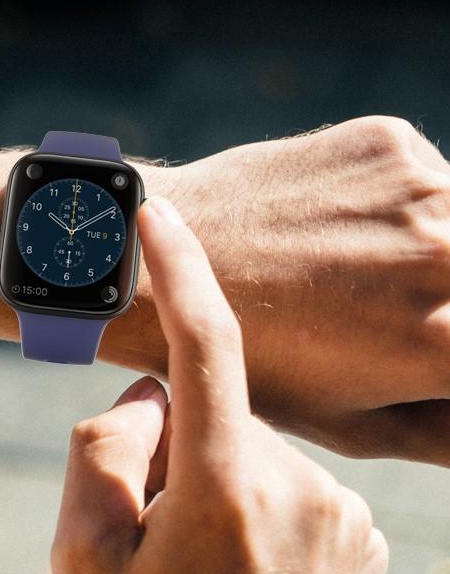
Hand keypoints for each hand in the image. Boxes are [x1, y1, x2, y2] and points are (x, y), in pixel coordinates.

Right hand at [53, 197, 387, 573]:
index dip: (180, 270)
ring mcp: (346, 521)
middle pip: (210, 415)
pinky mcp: (365, 546)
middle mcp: (304, 491)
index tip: (158, 214)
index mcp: (227, 490)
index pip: (208, 346)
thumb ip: (104, 449)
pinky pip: (287, 486)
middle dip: (165, 447)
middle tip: (140, 535)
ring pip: (248, 450)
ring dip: (207, 483)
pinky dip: (249, 507)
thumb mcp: (76, 559)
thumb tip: (149, 398)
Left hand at [109, 116, 449, 465]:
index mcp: (448, 344)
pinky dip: (404, 203)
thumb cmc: (250, 361)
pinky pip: (427, 175)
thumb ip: (445, 431)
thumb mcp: (353, 425)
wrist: (153, 264)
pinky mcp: (389, 143)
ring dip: (437, 245)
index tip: (417, 344)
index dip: (442, 349)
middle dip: (442, 300)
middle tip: (382, 310)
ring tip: (358, 271)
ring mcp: (422, 189)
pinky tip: (338, 226)